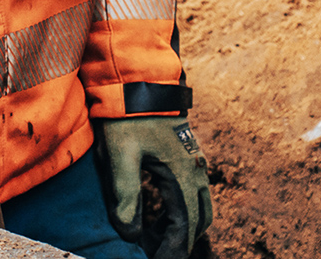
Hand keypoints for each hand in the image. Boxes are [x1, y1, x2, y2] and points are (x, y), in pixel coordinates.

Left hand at [94, 116, 211, 258]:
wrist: (137, 80)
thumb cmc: (126, 116)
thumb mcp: (120, 154)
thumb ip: (125, 194)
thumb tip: (130, 233)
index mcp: (182, 173)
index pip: (185, 225)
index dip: (173, 249)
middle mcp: (196, 169)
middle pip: (199, 220)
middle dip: (179, 242)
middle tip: (155, 254)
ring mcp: (195, 161)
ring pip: (200, 206)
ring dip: (182, 227)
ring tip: (153, 239)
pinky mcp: (188, 154)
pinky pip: (194, 192)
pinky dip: (182, 211)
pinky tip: (157, 216)